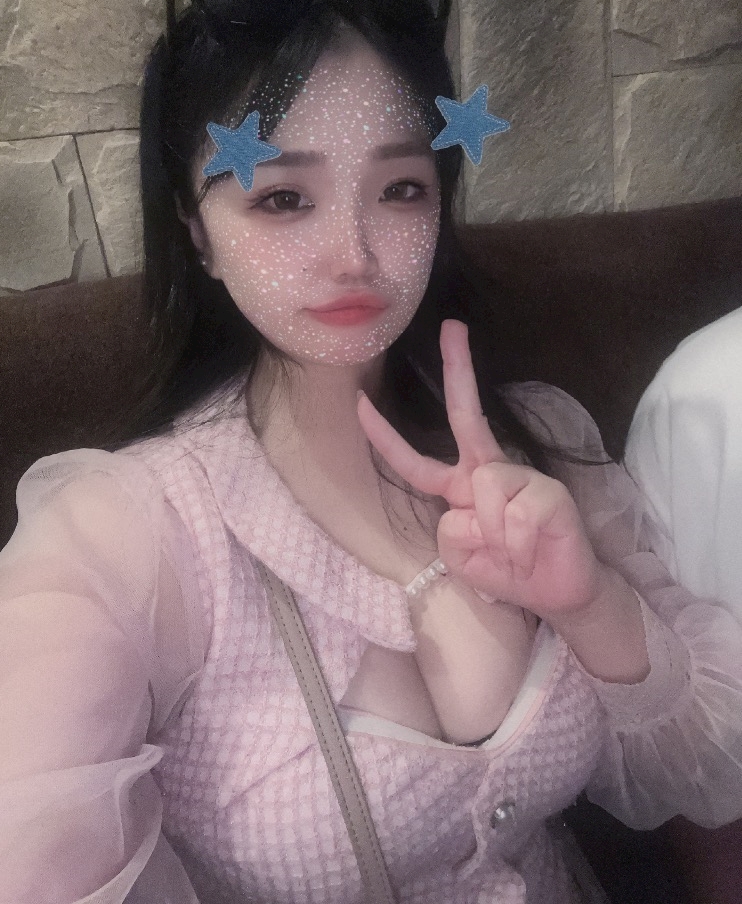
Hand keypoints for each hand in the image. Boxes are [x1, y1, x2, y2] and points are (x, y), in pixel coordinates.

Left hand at [357, 319, 608, 622]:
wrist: (559, 593)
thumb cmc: (507, 571)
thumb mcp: (461, 557)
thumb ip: (452, 531)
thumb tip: (476, 505)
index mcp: (460, 486)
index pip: (415, 460)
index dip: (384, 436)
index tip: (360, 401)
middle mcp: (488, 472)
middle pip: (465, 416)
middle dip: (458, 369)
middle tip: (452, 326)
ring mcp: (520, 477)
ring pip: (483, 492)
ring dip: (493, 537)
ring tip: (513, 554)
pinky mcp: (548, 492)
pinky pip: (512, 519)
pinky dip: (515, 548)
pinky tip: (531, 553)